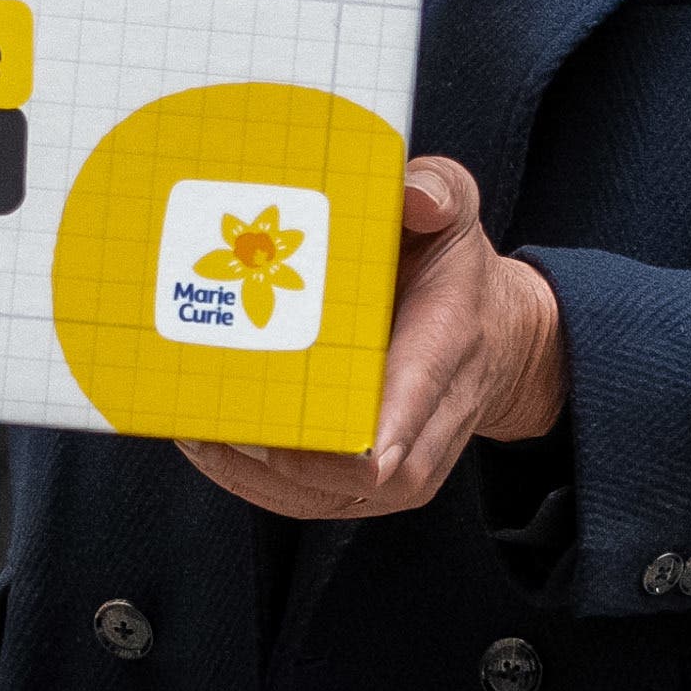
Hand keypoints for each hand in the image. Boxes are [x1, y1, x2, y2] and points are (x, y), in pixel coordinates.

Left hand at [180, 155, 564, 522]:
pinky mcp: (372, 486)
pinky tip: (208, 445)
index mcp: (443, 358)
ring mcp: (401, 469)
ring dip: (250, 474)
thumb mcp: (457, 215)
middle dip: (275, 458)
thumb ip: (438, 191)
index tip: (295, 439)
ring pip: (320, 497)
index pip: (405, 417)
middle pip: (352, 478)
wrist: (498, 342)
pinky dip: (253, 480)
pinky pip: (309, 499)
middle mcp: (427, 430)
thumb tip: (412, 196)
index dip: (351, 445)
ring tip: (191, 430)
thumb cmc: (458, 274)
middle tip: (207, 417)